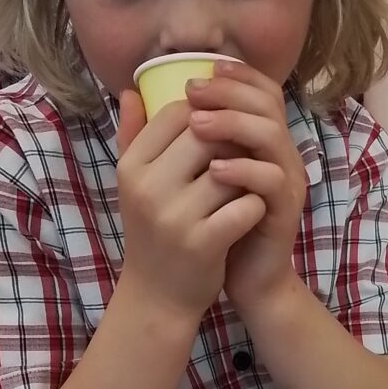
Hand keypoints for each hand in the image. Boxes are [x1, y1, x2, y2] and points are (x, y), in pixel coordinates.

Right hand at [115, 89, 265, 321]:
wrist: (158, 297)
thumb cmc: (154, 232)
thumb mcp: (135, 184)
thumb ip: (133, 135)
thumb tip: (132, 91)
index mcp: (131, 167)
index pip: (176, 112)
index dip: (207, 112)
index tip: (221, 126)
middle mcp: (148, 188)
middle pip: (206, 133)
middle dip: (232, 138)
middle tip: (245, 151)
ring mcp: (175, 216)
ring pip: (231, 167)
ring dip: (248, 171)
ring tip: (248, 181)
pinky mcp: (203, 243)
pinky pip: (246, 205)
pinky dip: (256, 204)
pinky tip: (252, 211)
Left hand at [186, 62, 306, 306]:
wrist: (245, 279)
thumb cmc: (217, 224)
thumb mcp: (187, 174)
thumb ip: (164, 134)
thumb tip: (130, 93)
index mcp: (262, 141)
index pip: (261, 91)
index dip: (236, 76)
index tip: (199, 71)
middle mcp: (280, 154)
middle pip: (268, 105)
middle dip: (229, 93)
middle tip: (193, 93)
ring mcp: (286, 180)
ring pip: (272, 136)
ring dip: (233, 126)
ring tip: (197, 127)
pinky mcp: (284, 210)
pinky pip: (272, 180)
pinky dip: (243, 171)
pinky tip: (214, 171)